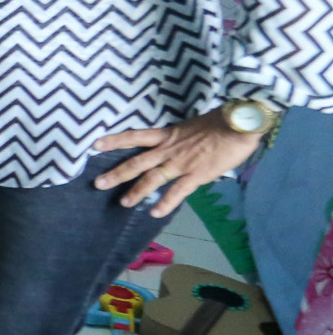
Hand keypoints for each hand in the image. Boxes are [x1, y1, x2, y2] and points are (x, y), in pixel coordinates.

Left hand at [94, 111, 262, 218]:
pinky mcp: (196, 174)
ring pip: (152, 179)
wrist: (239, 124)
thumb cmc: (220, 122)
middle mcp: (168, 149)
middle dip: (116, 173)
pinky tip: (155, 213)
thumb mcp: (192, 126)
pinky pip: (178, 192)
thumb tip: (177, 147)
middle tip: (97, 183)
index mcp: (167, 135)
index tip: (95, 144)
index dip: (114, 140)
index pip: (134, 136)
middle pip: (136, 162)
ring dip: (136, 191)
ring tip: (123, 203)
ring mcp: (180, 163)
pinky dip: (166, 203)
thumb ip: (180, 139)